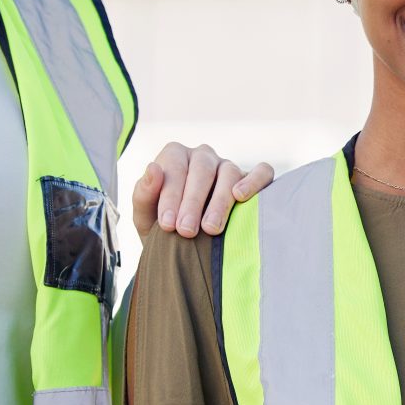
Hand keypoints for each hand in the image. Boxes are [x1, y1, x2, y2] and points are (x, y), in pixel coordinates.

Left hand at [133, 143, 274, 238]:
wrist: (186, 248)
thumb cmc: (164, 228)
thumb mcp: (145, 217)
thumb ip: (143, 194)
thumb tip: (153, 168)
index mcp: (175, 156)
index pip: (174, 168)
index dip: (170, 196)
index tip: (167, 225)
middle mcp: (202, 156)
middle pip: (201, 170)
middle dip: (192, 202)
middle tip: (186, 231)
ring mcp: (228, 166)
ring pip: (229, 173)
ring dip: (220, 201)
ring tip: (211, 229)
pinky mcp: (252, 178)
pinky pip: (262, 172)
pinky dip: (254, 181)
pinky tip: (241, 198)